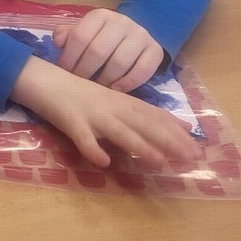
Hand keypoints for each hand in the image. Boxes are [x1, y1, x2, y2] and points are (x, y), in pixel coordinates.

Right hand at [12, 57, 200, 168]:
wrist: (43, 79)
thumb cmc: (77, 92)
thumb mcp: (109, 100)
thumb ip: (134, 113)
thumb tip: (166, 127)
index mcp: (121, 101)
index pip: (154, 115)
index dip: (176, 131)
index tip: (197, 146)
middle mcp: (111, 106)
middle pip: (143, 123)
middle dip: (169, 140)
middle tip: (191, 158)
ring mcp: (90, 113)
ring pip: (118, 130)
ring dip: (139, 145)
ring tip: (158, 161)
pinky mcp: (69, 120)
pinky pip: (82, 136)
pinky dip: (92, 148)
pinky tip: (103, 161)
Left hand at [53, 8, 163, 92]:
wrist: (134, 35)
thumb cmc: (101, 37)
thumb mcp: (84, 31)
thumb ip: (68, 35)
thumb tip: (58, 42)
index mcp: (100, 16)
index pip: (80, 36)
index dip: (69, 57)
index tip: (64, 73)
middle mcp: (121, 22)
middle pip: (98, 51)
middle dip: (85, 71)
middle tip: (79, 84)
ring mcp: (141, 35)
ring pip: (120, 62)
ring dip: (105, 80)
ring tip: (96, 90)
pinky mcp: (155, 50)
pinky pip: (143, 70)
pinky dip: (128, 83)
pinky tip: (116, 90)